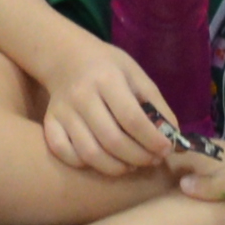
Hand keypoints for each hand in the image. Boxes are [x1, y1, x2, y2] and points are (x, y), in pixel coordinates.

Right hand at [34, 22, 186, 181]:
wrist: (67, 58)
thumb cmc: (108, 67)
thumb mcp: (136, 75)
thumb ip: (156, 105)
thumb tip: (174, 139)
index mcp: (107, 79)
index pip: (131, 118)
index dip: (152, 139)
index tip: (167, 149)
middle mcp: (82, 96)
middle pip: (112, 140)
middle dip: (138, 157)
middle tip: (152, 160)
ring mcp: (63, 112)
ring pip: (90, 153)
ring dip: (116, 167)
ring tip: (132, 164)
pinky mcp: (50, 124)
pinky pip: (66, 154)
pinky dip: (86, 164)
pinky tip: (103, 160)